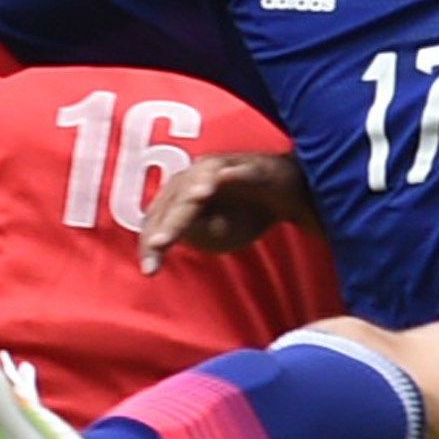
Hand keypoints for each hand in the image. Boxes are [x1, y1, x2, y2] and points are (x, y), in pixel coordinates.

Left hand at [136, 149, 319, 273]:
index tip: (150, 272)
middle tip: (159, 245)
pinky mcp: (254, 166)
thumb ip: (196, 235)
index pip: (158, 219)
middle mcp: (195, 176)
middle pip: (176, 200)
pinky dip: (233, 174)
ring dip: (194, 190)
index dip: (152, 244)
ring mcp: (223, 168)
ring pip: (202, 179)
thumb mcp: (218, 235)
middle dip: (169, 224)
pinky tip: (223, 179)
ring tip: (189, 204)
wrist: (288, 196)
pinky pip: (242, 170)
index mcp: (180, 195)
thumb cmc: (245, 214)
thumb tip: (176, 232)